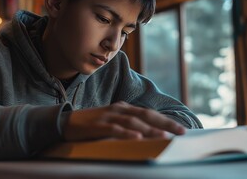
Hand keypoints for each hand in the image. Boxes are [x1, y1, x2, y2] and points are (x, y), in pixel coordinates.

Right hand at [63, 101, 184, 140]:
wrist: (65, 122)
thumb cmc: (91, 124)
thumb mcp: (111, 121)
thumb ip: (127, 124)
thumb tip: (146, 133)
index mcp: (123, 108)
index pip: (148, 113)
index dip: (165, 120)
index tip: (180, 129)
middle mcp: (118, 109)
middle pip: (145, 115)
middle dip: (165, 123)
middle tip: (181, 132)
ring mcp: (108, 117)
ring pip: (133, 122)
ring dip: (150, 129)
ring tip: (165, 136)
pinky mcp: (98, 126)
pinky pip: (115, 130)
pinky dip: (127, 133)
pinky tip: (137, 138)